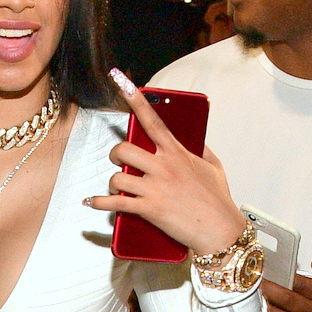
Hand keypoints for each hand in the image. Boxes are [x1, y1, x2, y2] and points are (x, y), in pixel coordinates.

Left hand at [86, 70, 244, 257]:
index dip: (134, 99)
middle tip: (117, 161)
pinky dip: (99, 203)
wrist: (220, 230)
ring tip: (116, 189)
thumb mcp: (214, 167)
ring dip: (112, 183)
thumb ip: (202, 151)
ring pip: (117, 176)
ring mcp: (155, 188)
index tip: (121, 81)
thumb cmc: (218, 201)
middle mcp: (163, 167)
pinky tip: (91, 202)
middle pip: (124, 149)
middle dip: (115, 154)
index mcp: (177, 153)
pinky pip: (115, 203)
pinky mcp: (149, 209)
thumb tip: (197, 142)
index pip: (152, 120)